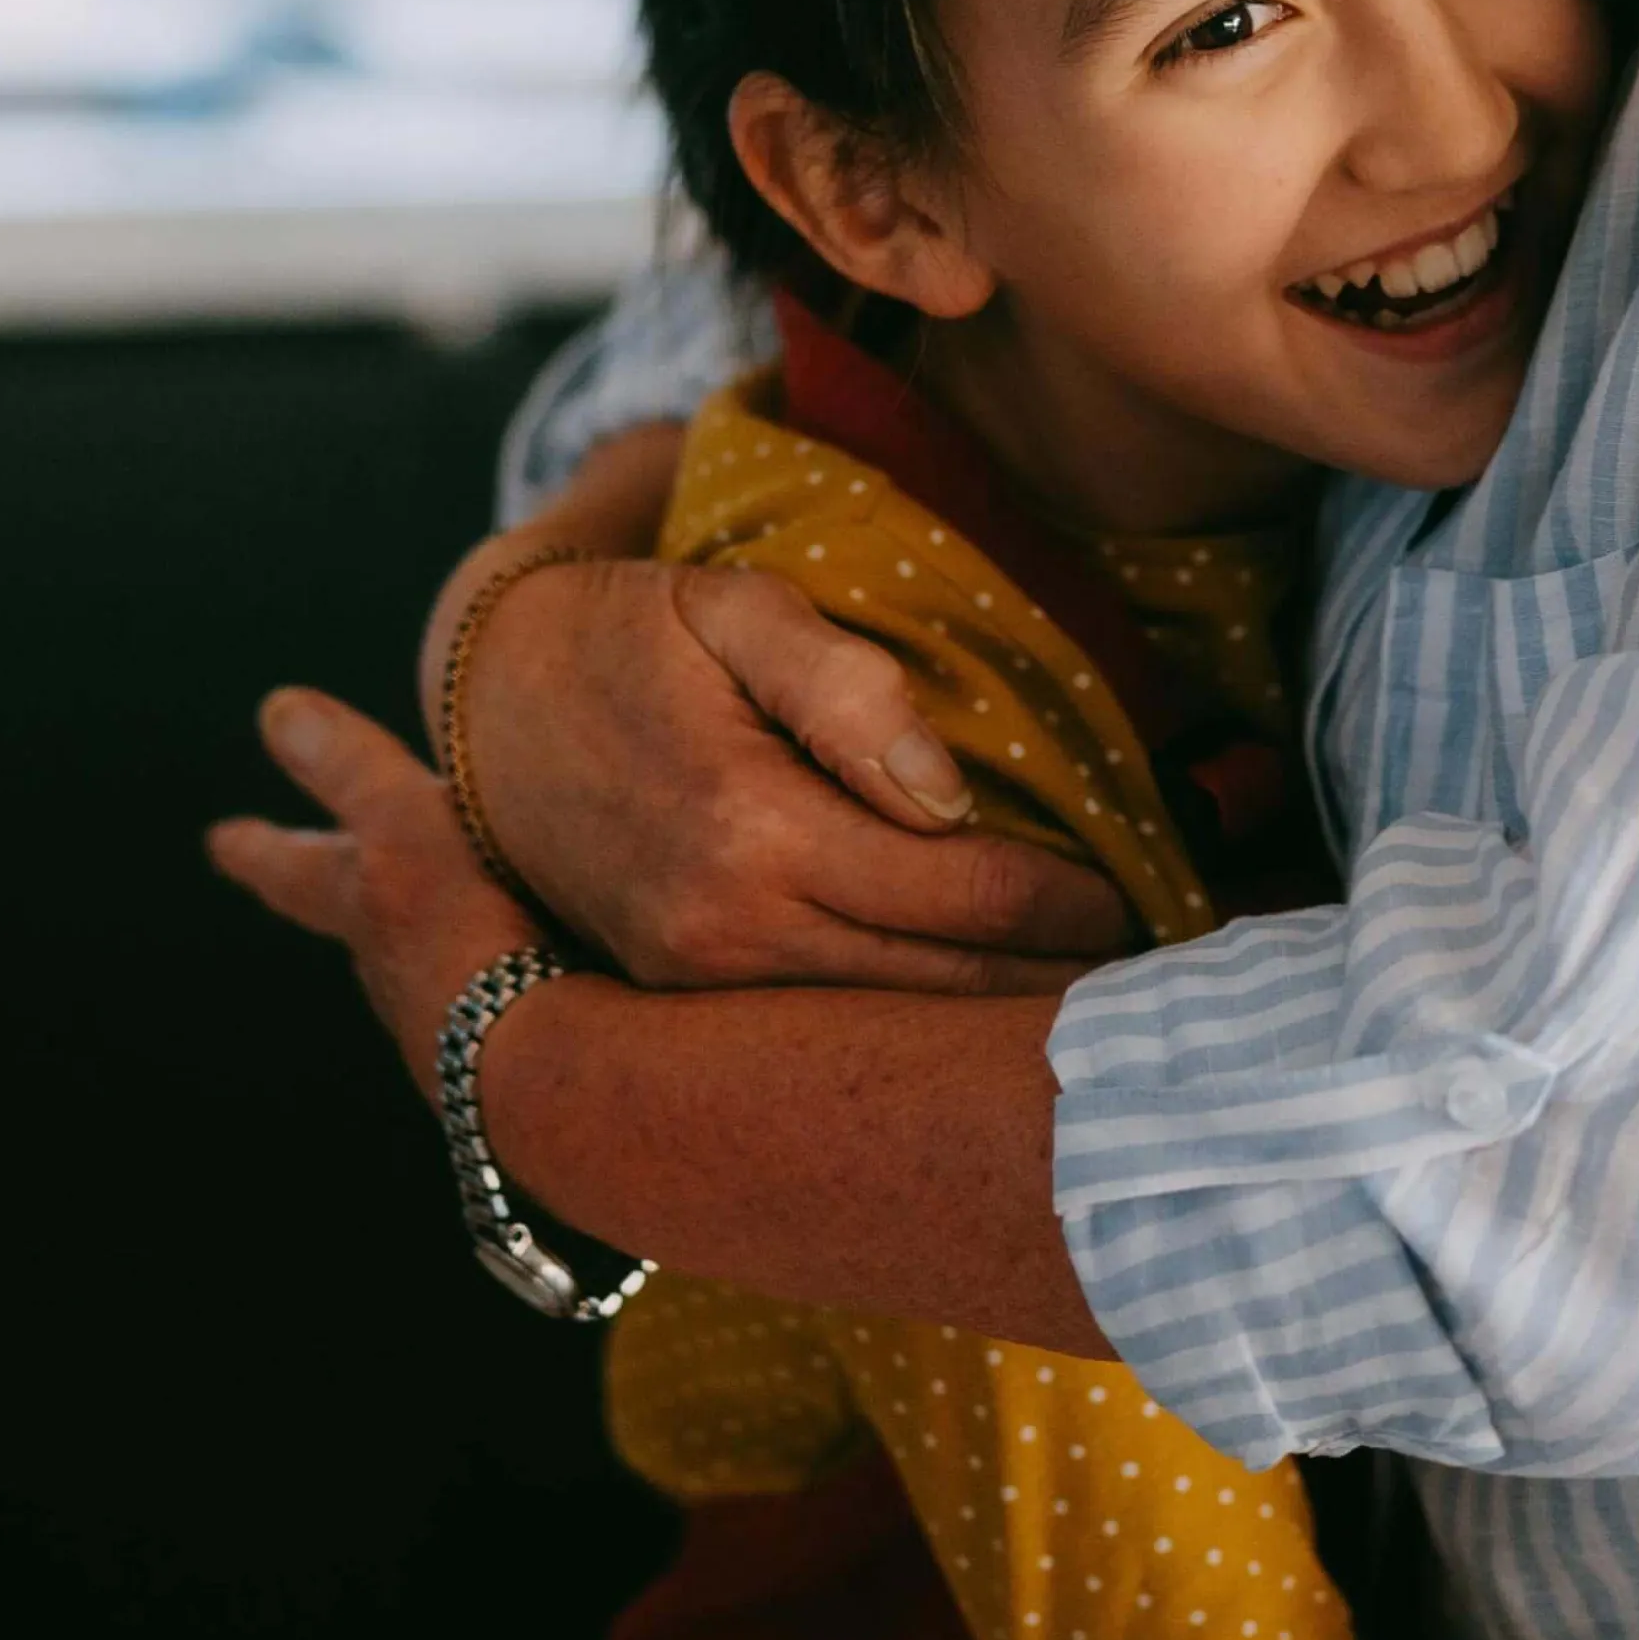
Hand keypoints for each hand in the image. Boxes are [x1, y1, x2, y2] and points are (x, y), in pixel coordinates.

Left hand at [208, 685, 542, 1091]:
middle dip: (345, 898)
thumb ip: (346, 770)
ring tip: (448, 920)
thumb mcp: (402, 822)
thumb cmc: (463, 930)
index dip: (261, 846)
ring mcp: (451, 1023)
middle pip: (356, 925)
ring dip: (431, 939)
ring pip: (426, 965)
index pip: (294, 867)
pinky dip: (504, 973)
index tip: (218, 839)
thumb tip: (276, 708)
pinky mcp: (514, 1053)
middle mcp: (395, 973)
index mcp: (362, 909)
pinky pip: (501, 995)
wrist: (538, 1061)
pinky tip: (537, 968)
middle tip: (326, 890)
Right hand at [453, 550, 1130, 992]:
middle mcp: (724, 933)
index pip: (957, 892)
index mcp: (750, 831)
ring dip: (987, 1022)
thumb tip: (949, 793)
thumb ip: (843, 685)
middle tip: (1148, 975)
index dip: (1064, 898)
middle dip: (1049, 983)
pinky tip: (974, 1012)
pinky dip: (905, 1026)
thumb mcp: (731, 607)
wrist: (489, 700)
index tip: (1139, 894)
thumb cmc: (630, 631)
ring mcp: (696, 987)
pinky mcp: (679, 1004)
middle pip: (938, 988)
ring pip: (884, 1031)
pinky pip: (820, 1032)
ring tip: (1085, 1006)